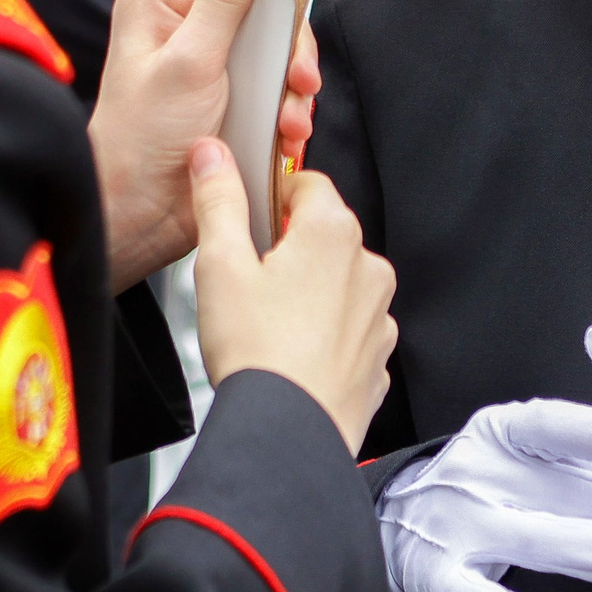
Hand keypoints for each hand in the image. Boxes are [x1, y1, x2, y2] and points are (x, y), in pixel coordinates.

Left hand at [89, 0, 318, 290]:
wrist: (142, 215)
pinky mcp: (235, 94)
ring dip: (293, 82)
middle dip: (289, 38)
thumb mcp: (189, 60)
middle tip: (297, 71)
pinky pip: (279, 84)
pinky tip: (285, 133)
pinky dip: (290, 108)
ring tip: (290, 117)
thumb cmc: (141, 139)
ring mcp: (216, 58)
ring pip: (279, 44)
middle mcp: (190, 20)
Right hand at [188, 140, 394, 453]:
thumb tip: (212, 157)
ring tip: (267, 324)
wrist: (287, 435)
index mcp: (333, 233)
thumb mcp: (219, 265)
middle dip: (288, 248)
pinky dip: (324, 334)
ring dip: (309, 292)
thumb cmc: (256, 353)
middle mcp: (368, 268)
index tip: (249, 220)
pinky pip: (349, 329)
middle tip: (248, 280)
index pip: (307, 182)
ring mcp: (379, 316)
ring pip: (339, 283)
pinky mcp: (378, 358)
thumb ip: (219, 200)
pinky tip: (290, 353)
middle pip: (324, 234)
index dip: (272, 196)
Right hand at [377, 400, 591, 591]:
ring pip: (531, 539)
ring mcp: (456, 525)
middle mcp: (477, 472)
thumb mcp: (521, 455)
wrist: (395, 527)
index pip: (550, 425)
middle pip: (560, 488)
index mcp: (501, 434)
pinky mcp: (437, 574)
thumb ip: (584, 461)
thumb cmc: (486, 488)